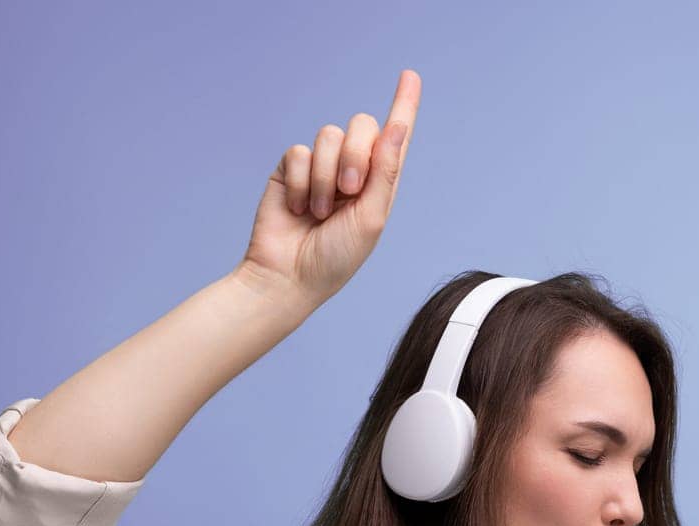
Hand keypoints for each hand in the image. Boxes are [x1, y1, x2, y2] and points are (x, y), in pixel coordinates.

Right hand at [233, 68, 420, 306]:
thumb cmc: (334, 259)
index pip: (394, 138)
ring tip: (319, 213)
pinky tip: (299, 209)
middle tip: (349, 191)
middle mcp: (351, 169)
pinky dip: (302, 182)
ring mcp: (320, 167)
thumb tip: (398, 126)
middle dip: (357, 154)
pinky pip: (299, 152)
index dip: (403, 106)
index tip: (410, 76)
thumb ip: (385, 171)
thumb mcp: (371, 219)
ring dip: (326, 177)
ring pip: (329, 135)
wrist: (288, 276)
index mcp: (378, 184)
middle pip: (362, 125)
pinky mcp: (291, 169)